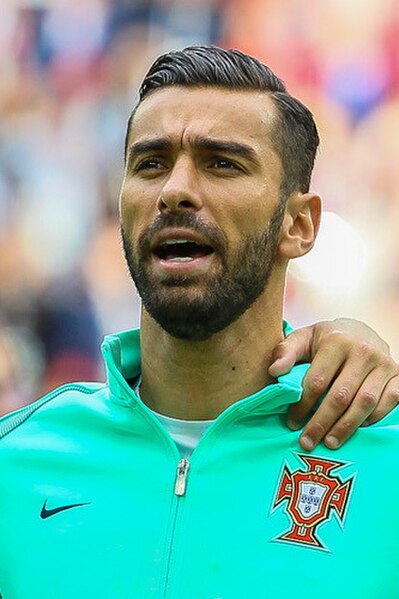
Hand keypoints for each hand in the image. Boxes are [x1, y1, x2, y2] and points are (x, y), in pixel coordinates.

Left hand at [269, 319, 398, 450]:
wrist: (360, 332)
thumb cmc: (326, 340)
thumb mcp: (303, 339)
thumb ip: (286, 352)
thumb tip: (274, 371)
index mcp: (336, 340)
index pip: (317, 381)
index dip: (302, 405)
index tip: (292, 422)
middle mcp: (363, 351)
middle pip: (340, 395)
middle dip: (322, 422)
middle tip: (307, 442)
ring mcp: (383, 364)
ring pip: (365, 403)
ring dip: (346, 427)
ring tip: (329, 442)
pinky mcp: (398, 376)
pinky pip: (389, 403)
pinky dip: (372, 420)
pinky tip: (356, 430)